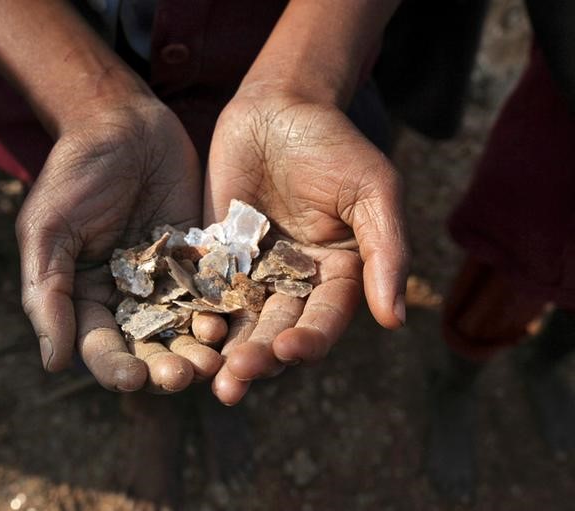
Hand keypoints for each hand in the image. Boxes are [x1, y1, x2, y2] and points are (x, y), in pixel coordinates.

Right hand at [17, 94, 220, 392]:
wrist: (122, 123)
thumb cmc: (74, 174)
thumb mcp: (48, 231)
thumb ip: (48, 294)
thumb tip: (53, 363)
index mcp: (86, 296)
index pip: (101, 345)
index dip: (115, 367)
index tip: (133, 379)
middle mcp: (128, 295)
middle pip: (148, 344)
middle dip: (164, 365)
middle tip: (184, 375)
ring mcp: (166, 277)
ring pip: (184, 325)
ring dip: (197, 347)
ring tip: (214, 359)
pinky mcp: (198, 256)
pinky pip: (211, 290)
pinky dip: (220, 309)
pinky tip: (230, 320)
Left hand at [205, 90, 409, 403]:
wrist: (279, 107)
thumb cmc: (335, 145)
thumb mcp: (373, 192)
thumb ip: (386, 252)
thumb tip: (394, 320)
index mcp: (337, 274)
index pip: (325, 318)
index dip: (311, 338)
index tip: (291, 350)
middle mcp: (295, 281)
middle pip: (279, 329)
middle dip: (260, 356)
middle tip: (236, 380)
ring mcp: (253, 270)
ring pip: (241, 320)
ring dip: (227, 350)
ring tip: (210, 376)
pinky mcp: (217, 255)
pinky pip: (206, 289)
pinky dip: (197, 312)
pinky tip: (184, 331)